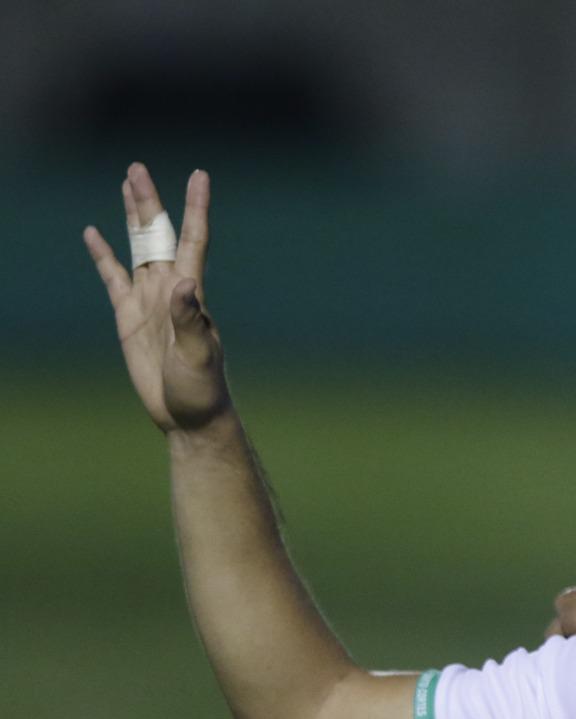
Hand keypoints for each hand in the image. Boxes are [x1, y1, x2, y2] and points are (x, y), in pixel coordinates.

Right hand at [85, 163, 226, 433]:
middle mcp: (171, 289)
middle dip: (149, 202)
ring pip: (137, 248)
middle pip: (158, 235)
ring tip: (126, 184)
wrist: (188, 414)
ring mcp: (149, 300)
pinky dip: (103, 255)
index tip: (199, 175)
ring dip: (131, 217)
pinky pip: (113, 277)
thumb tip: (184, 284)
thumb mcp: (198, 354)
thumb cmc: (202, 388)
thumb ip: (190, 319)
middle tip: (138, 168)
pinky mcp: (128, 317)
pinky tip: (93, 232)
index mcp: (192, 293)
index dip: (196, 207)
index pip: (193, 239)